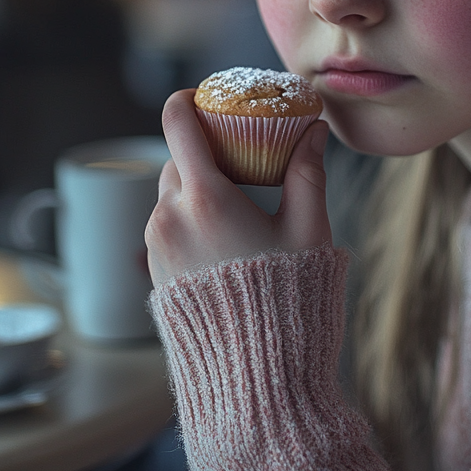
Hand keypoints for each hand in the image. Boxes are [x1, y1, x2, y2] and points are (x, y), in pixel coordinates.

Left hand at [145, 89, 331, 287]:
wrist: (253, 375)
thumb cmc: (287, 301)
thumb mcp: (308, 231)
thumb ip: (308, 174)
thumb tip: (315, 130)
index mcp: (205, 199)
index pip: (178, 122)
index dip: (189, 98)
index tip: (209, 95)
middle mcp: (170, 217)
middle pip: (178, 157)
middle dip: (208, 149)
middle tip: (245, 153)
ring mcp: (157, 245)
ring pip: (172, 192)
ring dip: (200, 185)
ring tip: (242, 200)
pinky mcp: (155, 270)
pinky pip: (168, 223)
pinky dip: (191, 215)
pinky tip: (227, 235)